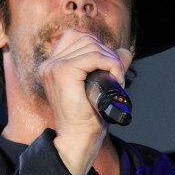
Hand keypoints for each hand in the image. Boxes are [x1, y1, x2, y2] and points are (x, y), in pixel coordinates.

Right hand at [38, 29, 132, 174]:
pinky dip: (110, 64)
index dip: (97, 46)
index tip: (109, 66)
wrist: (78, 139)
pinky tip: (116, 78)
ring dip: (111, 59)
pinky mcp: (63, 72)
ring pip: (91, 45)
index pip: (76, 36)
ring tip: (117, 78)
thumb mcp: (98, 86)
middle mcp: (50, 64)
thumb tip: (125, 51)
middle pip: (85, 38)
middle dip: (107, 53)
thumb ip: (109, 66)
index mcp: (52, 66)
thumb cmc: (87, 118)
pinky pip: (93, 56)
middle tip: (117, 74)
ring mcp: (54, 67)